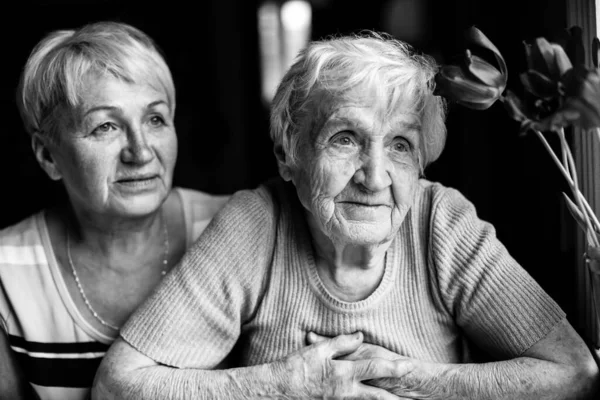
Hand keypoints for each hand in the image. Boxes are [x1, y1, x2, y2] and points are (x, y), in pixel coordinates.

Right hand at [274, 332, 412, 398]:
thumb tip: (360, 335)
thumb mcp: (319, 349)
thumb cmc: (297, 367)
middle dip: (398, 398)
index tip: (410, 366)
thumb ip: (343, 342)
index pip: (376, 369)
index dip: (395, 367)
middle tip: (416, 398)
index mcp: (344, 374)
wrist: (279, 389)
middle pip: (379, 397)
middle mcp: (346, 392)